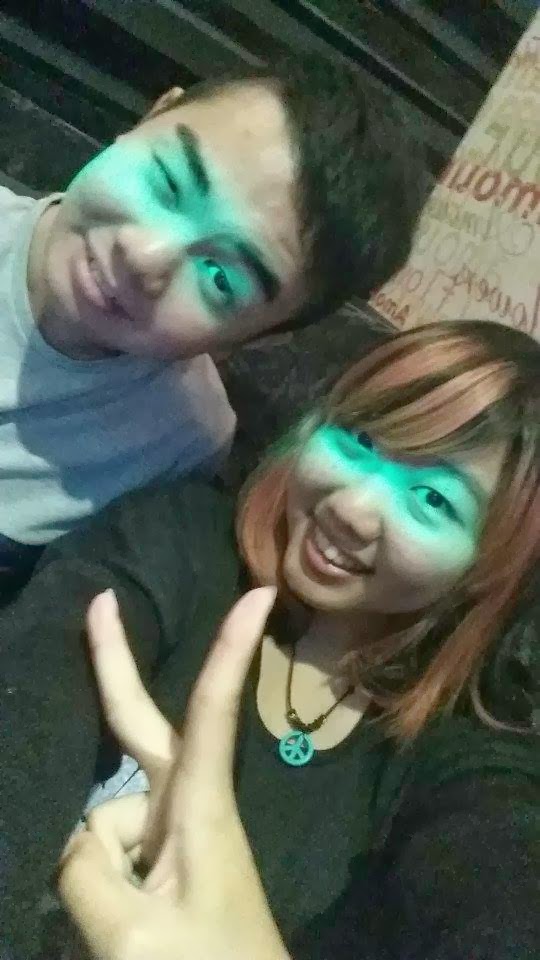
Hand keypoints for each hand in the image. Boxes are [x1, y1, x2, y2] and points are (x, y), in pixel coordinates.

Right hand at [58, 587, 290, 959]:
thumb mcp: (133, 934)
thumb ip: (83, 873)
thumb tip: (68, 832)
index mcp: (201, 805)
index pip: (213, 712)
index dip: (231, 651)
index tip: (259, 594)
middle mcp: (187, 804)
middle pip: (142, 727)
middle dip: (114, 667)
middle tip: (99, 602)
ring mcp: (173, 835)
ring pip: (103, 821)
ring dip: (93, 871)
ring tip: (127, 929)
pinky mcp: (162, 864)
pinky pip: (104, 851)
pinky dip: (94, 882)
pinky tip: (110, 918)